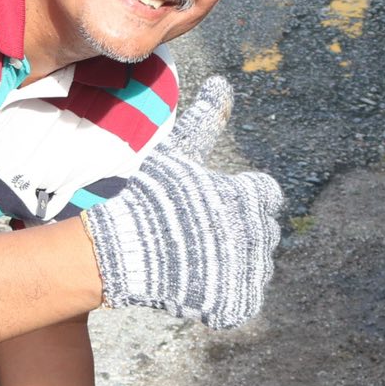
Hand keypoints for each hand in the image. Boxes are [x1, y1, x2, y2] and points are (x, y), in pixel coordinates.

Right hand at [82, 76, 283, 328]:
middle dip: (235, 231)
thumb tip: (223, 80)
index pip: (264, 195)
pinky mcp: (237, 305)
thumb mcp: (177, 155)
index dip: (237, 198)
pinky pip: (240, 300)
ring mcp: (249, 273)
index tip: (208, 204)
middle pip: (261, 231)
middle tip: (194, 234)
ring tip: (190, 259)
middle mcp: (259, 234)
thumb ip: (206, 121)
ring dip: (228, 264)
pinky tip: (191, 283)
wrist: (119, 252)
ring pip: (252, 267)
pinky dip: (219, 296)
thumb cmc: (146, 199)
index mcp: (250, 196)